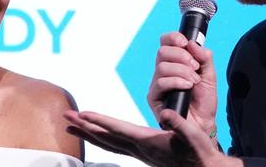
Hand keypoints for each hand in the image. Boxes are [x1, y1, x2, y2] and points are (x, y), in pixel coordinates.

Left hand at [64, 109, 240, 166]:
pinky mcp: (143, 152)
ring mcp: (140, 152)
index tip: (82, 113)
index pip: (118, 129)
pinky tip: (99, 135)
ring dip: (89, 133)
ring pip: (108, 142)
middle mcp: (139, 148)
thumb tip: (166, 115)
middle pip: (105, 137)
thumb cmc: (200, 153)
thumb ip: (179, 124)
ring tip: (72, 125)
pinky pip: (116, 145)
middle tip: (65, 116)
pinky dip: (103, 138)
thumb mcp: (193, 135)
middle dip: (84, 126)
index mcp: (148, 141)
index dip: (100, 121)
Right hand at [148, 32, 218, 134]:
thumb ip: (204, 57)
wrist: (204, 123)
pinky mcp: (154, 98)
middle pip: (162, 51)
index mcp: (174, 62)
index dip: (173, 38)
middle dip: (182, 56)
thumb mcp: (210, 75)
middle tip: (195, 68)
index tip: (185, 43)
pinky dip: (176, 81)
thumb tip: (192, 43)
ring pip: (162, 66)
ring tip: (194, 81)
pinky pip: (160, 83)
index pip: (166, 42)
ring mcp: (157, 84)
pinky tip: (187, 87)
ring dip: (182, 71)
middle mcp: (163, 71)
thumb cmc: (204, 101)